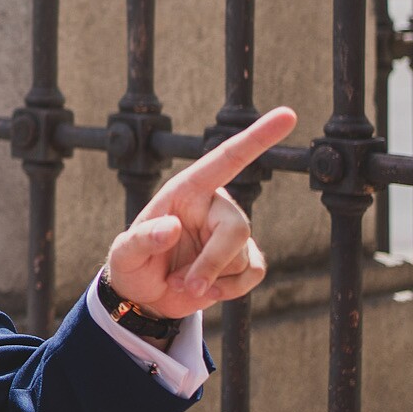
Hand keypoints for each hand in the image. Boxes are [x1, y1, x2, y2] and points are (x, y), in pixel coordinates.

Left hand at [104, 107, 298, 320]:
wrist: (144, 296)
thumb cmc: (132, 265)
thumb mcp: (124, 254)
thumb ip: (141, 239)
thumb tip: (172, 228)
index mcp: (187, 189)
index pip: (227, 159)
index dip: (257, 138)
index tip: (288, 115)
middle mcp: (214, 204)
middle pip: (237, 227)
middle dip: (212, 262)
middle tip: (184, 285)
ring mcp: (231, 231)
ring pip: (241, 256)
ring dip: (210, 280)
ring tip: (180, 282)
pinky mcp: (244, 257)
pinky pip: (253, 273)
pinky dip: (229, 290)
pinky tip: (207, 291)